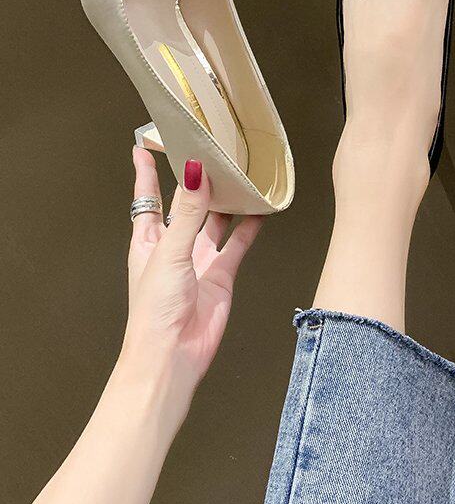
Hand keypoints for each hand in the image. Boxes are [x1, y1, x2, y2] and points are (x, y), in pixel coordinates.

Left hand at [123, 147, 263, 386]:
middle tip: (209, 153)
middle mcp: (173, 248)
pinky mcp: (221, 274)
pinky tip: (260, 211)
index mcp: (148, 242)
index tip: (145, 147)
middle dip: (194, 181)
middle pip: (185, 205)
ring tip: (239, 175)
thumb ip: (188, 212)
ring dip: (225, 201)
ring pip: (214, 221)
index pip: (146, 199)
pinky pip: (238, 244)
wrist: (173, 356)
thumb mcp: (169, 252)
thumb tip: (196, 173)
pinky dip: (250, 227)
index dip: (146, 173)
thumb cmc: (155, 311)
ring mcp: (198, 261)